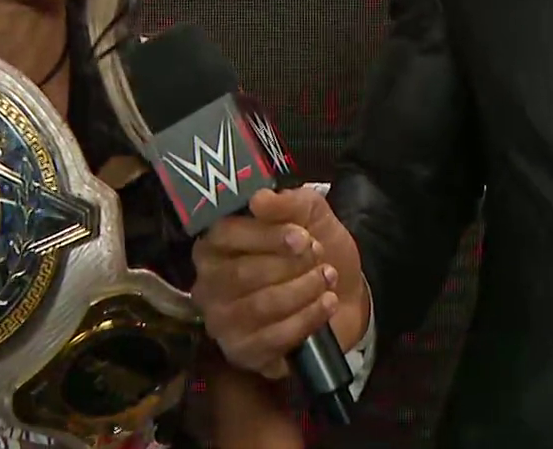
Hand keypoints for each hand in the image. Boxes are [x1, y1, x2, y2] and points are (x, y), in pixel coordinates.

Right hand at [191, 187, 368, 379]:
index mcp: (215, 244)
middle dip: (289, 266)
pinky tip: (326, 304)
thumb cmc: (315, 251)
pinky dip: (306, 319)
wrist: (344, 296)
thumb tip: (258, 199)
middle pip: (241, 274)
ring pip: (259, 306)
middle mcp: (208, 284)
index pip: (224, 235)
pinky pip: (272, 339)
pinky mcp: (241, 353)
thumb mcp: (310, 214)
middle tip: (320, 258)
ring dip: (302, 290)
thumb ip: (288, 202)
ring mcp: (221, 322)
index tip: (302, 237)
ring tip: (327, 278)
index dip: (265, 236)